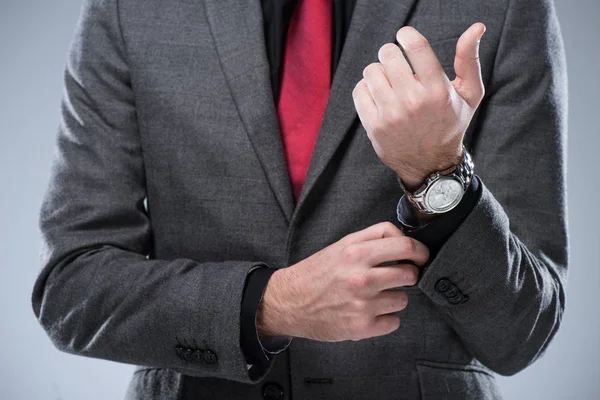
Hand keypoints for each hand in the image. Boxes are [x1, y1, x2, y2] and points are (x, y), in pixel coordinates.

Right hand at [256, 222, 428, 341]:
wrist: (289, 301)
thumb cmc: (316, 272)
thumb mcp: (342, 244)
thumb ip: (373, 237)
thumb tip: (405, 240)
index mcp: (357, 253)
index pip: (406, 247)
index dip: (420, 252)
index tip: (421, 257)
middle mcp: (362, 278)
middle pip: (410, 274)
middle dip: (408, 275)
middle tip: (396, 277)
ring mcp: (362, 304)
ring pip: (403, 300)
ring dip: (393, 298)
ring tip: (373, 296)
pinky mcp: (361, 327)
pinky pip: (393, 322)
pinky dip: (385, 318)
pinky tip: (368, 312)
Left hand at [352, 23, 485, 190]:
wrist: (431, 164)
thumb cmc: (451, 123)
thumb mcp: (469, 94)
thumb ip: (469, 59)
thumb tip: (477, 27)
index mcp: (437, 90)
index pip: (415, 46)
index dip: (406, 35)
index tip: (404, 36)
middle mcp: (413, 102)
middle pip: (388, 54)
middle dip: (392, 54)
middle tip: (398, 64)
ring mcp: (391, 115)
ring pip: (371, 71)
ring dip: (379, 72)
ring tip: (389, 82)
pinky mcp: (374, 126)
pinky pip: (359, 91)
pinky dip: (366, 89)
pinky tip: (379, 95)